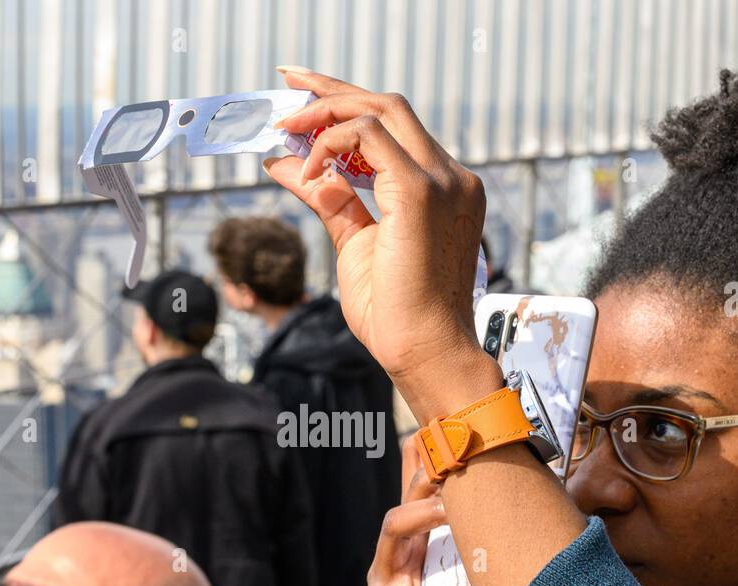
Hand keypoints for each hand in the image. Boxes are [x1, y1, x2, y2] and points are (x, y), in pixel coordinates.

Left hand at [267, 68, 501, 419]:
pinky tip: (308, 167)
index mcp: (445, 189)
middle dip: (332, 88)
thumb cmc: (396, 315)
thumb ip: (328, 199)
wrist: (425, 352)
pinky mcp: (419, 191)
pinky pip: (366, 135)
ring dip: (326, 109)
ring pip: (380, 109)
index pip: (395, 128)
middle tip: (288, 80)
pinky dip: (330, 142)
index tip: (305, 102)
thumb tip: (285, 164)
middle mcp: (451, 177)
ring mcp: (441, 180)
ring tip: (287, 126)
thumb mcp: (354, 244)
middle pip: (388, 105)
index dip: (346, 106)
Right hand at [356, 443, 486, 585]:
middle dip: (427, 481)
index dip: (433, 467)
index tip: (464, 440)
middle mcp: (390, 560)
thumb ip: (495, 559)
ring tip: (458, 517)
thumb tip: (552, 515)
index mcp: (415, 548)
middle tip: (460, 466)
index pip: (417, 496)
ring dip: (429, 520)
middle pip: (402, 502)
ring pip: (396, 535)